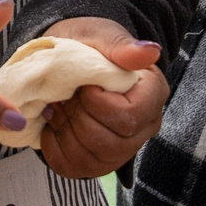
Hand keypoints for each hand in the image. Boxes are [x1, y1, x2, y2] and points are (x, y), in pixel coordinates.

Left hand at [33, 18, 167, 179]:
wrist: (68, 60)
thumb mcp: (99, 36)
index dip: (96, 104)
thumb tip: (149, 51)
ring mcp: (123, 148)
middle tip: (65, 96)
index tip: (83, 85)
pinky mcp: (99, 161)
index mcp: (152, 93)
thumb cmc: (87, 46)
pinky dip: (54, 149)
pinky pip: (75, 169)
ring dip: (65, 133)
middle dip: (77, 119)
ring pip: (93, 161)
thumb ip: (121, 45)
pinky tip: (52, 126)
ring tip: (57, 108)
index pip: (129, 116)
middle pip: (111, 144)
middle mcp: (145, 126)